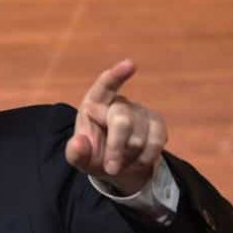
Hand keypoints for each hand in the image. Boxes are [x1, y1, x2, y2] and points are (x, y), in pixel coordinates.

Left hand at [65, 60, 167, 194]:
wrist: (117, 166)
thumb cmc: (93, 155)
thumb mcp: (79, 158)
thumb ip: (75, 152)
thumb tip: (79, 141)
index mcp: (93, 105)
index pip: (105, 85)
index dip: (116, 75)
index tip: (130, 65)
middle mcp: (117, 103)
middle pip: (122, 120)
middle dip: (116, 147)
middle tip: (111, 168)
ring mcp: (139, 111)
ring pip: (139, 136)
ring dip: (129, 156)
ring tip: (120, 162)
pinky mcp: (157, 123)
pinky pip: (157, 140)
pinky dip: (145, 157)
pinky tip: (137, 162)